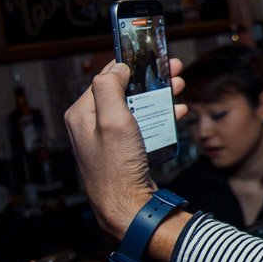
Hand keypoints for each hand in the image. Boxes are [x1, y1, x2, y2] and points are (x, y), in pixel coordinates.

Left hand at [64, 59, 187, 237]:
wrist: (128, 207)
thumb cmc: (117, 166)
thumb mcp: (112, 121)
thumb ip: (109, 88)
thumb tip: (116, 68)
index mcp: (82, 114)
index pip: (105, 77)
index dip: (131, 64)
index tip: (152, 54)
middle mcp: (92, 124)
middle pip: (124, 90)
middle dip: (150, 78)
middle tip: (174, 68)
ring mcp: (109, 138)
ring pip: (136, 106)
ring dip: (159, 95)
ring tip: (180, 86)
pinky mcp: (124, 150)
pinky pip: (142, 125)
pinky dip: (159, 116)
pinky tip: (177, 112)